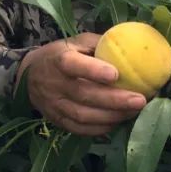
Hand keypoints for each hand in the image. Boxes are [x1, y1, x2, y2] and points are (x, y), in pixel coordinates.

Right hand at [19, 33, 147, 135]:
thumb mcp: (76, 42)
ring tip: (134, 112)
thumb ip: (101, 44)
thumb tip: (133, 47)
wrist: (30, 76)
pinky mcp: (57, 121)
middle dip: (114, 100)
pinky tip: (118, 122)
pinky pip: (80, 129)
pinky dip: (101, 128)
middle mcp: (55, 84)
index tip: (116, 74)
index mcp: (59, 60)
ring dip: (112, 116)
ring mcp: (55, 105)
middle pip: (84, 95)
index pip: (73, 65)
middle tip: (140, 100)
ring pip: (84, 116)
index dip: (93, 71)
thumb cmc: (61, 54)